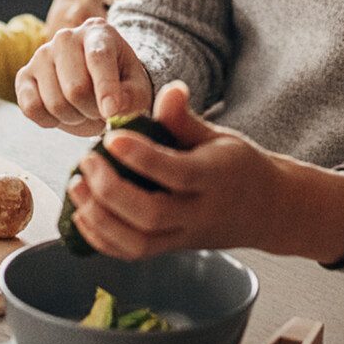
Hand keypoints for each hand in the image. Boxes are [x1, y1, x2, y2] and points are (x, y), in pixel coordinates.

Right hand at [15, 17, 153, 136]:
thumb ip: (131, 97)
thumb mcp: (137, 89)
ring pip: (55, 103)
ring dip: (74, 118)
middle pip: (75, 88)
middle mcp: (65, 37)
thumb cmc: (121, 85)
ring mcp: (41, 55)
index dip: (105, 88)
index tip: (111, 113)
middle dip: (92, 110)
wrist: (97, 86)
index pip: (98, 58)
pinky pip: (31, 108)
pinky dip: (50, 121)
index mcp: (97, 32)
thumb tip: (113, 108)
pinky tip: (63, 114)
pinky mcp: (24, 75)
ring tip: (84, 110)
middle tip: (101, 112)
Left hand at [65, 81, 343, 263]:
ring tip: (76, 186)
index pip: (176, 173)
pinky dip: (102, 240)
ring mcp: (185, 238)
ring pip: (138, 243)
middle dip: (110, 190)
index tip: (111, 136)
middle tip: (86, 161)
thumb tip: (170, 89)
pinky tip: (82, 214)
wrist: (267, 210)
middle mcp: (199, 214)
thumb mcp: (219, 137)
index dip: (141, 157)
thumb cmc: (238, 166)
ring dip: (100, 218)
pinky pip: (133, 254)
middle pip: (151, 215)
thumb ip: (186, 120)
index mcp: (215, 179)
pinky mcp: (172, 249)